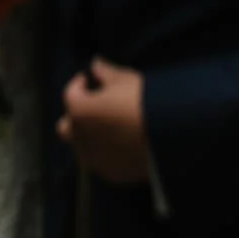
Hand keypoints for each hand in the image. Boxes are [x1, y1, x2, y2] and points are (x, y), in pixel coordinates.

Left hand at [57, 57, 150, 183]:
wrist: (170, 137)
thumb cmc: (144, 101)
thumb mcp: (125, 79)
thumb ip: (105, 71)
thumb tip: (95, 64)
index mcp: (79, 111)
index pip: (70, 94)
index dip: (79, 84)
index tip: (90, 79)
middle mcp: (80, 138)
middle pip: (68, 126)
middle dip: (77, 116)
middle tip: (96, 106)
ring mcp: (95, 159)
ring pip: (83, 147)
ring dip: (90, 136)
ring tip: (111, 126)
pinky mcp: (112, 174)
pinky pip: (102, 161)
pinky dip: (106, 153)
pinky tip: (123, 144)